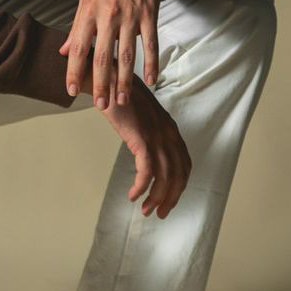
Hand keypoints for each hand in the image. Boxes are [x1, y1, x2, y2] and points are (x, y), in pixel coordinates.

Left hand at [59, 0, 166, 109]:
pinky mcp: (149, 13)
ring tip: (121, 100)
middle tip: (99, 105)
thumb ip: (77, 27)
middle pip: (102, 57)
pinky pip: (151, 43)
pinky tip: (151, 79)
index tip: (70, 90)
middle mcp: (108, 15)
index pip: (78, 48)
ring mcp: (130, 15)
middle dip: (100, 84)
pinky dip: (152, 63)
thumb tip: (64, 51)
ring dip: (124, 80)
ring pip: (126, 54)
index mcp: (88, 11)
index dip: (73, 71)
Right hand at [81, 68, 191, 218]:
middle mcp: (168, 133)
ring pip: (165, 177)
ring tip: (146, 210)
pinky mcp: (140, 138)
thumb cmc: (120, 94)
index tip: (168, 198)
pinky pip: (146, 171)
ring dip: (156, 197)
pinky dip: (142, 187)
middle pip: (179, 174)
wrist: (106, 77)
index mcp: (169, 128)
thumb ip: (147, 130)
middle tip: (159, 213)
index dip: (179, 185)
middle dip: (171, 198)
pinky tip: (133, 195)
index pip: (184, 163)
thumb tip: (143, 148)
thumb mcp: (141, 114)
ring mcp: (156, 135)